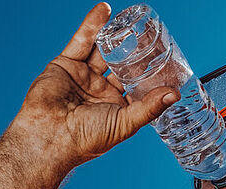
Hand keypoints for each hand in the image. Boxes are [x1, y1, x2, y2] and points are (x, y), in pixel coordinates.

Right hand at [11, 3, 179, 169]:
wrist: (51, 136)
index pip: (137, 87)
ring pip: (102, 51)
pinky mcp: (66, 65)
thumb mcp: (126, 123)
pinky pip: (82, 41)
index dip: (149, 74)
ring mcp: (83, 77)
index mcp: (116, 108)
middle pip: (121, 66)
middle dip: (133, 52)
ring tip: (130, 21)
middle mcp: (100, 92)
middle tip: (148, 36)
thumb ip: (149, 108)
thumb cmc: (88, 139)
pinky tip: (106, 11)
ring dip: (115, 36)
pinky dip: (93, 25)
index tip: (165, 59)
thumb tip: (174, 95)